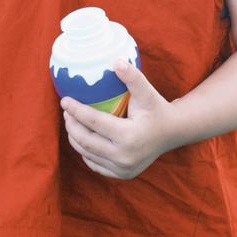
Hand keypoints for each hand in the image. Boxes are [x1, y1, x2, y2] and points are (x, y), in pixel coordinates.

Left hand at [60, 61, 177, 178]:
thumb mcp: (147, 92)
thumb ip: (132, 77)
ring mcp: (123, 168)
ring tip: (71, 122)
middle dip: (71, 125)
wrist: (172, 133)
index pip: (94, 122)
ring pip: (87, 154)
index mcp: (130, 136)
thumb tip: (115, 62)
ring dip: (75, 138)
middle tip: (66, 111)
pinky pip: (94, 164)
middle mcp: (125, 157)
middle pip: (86, 140)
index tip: (64, 100)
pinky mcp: (121, 174)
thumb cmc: (157, 109)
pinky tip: (82, 138)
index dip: (76, 110)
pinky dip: (85, 151)